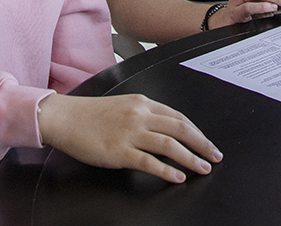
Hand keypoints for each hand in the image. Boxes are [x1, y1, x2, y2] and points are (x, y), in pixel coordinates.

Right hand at [37, 92, 222, 183]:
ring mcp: (130, 133)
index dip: (196, 131)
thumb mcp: (123, 106)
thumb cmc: (91, 115)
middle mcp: (140, 115)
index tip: (207, 143)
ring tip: (203, 169)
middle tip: (215, 156)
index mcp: (142, 103)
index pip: (178, 116)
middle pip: (180, 129)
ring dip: (191, 158)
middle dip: (202, 144)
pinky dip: (167, 170)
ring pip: (170, 145)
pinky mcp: (119, 151)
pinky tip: (177, 177)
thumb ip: (144, 115)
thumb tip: (165, 130)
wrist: (65, 118)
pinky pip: (149, 161)